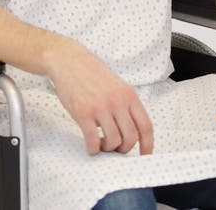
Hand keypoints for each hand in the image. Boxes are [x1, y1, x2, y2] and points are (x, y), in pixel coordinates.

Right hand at [44, 40, 153, 155]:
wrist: (68, 60)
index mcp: (128, 94)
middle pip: (131, 137)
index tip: (145, 155)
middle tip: (116, 147)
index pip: (146, 126)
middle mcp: (117, 101)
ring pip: (113, 141)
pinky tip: (91, 145)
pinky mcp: (83, 112)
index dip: (147, 145)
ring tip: (101, 143)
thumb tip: (133, 131)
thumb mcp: (117, 85)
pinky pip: (93, 140)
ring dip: (108, 148)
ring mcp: (100, 107)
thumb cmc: (91, 73)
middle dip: (124, 148)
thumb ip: (126, 105)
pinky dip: (93, 149)